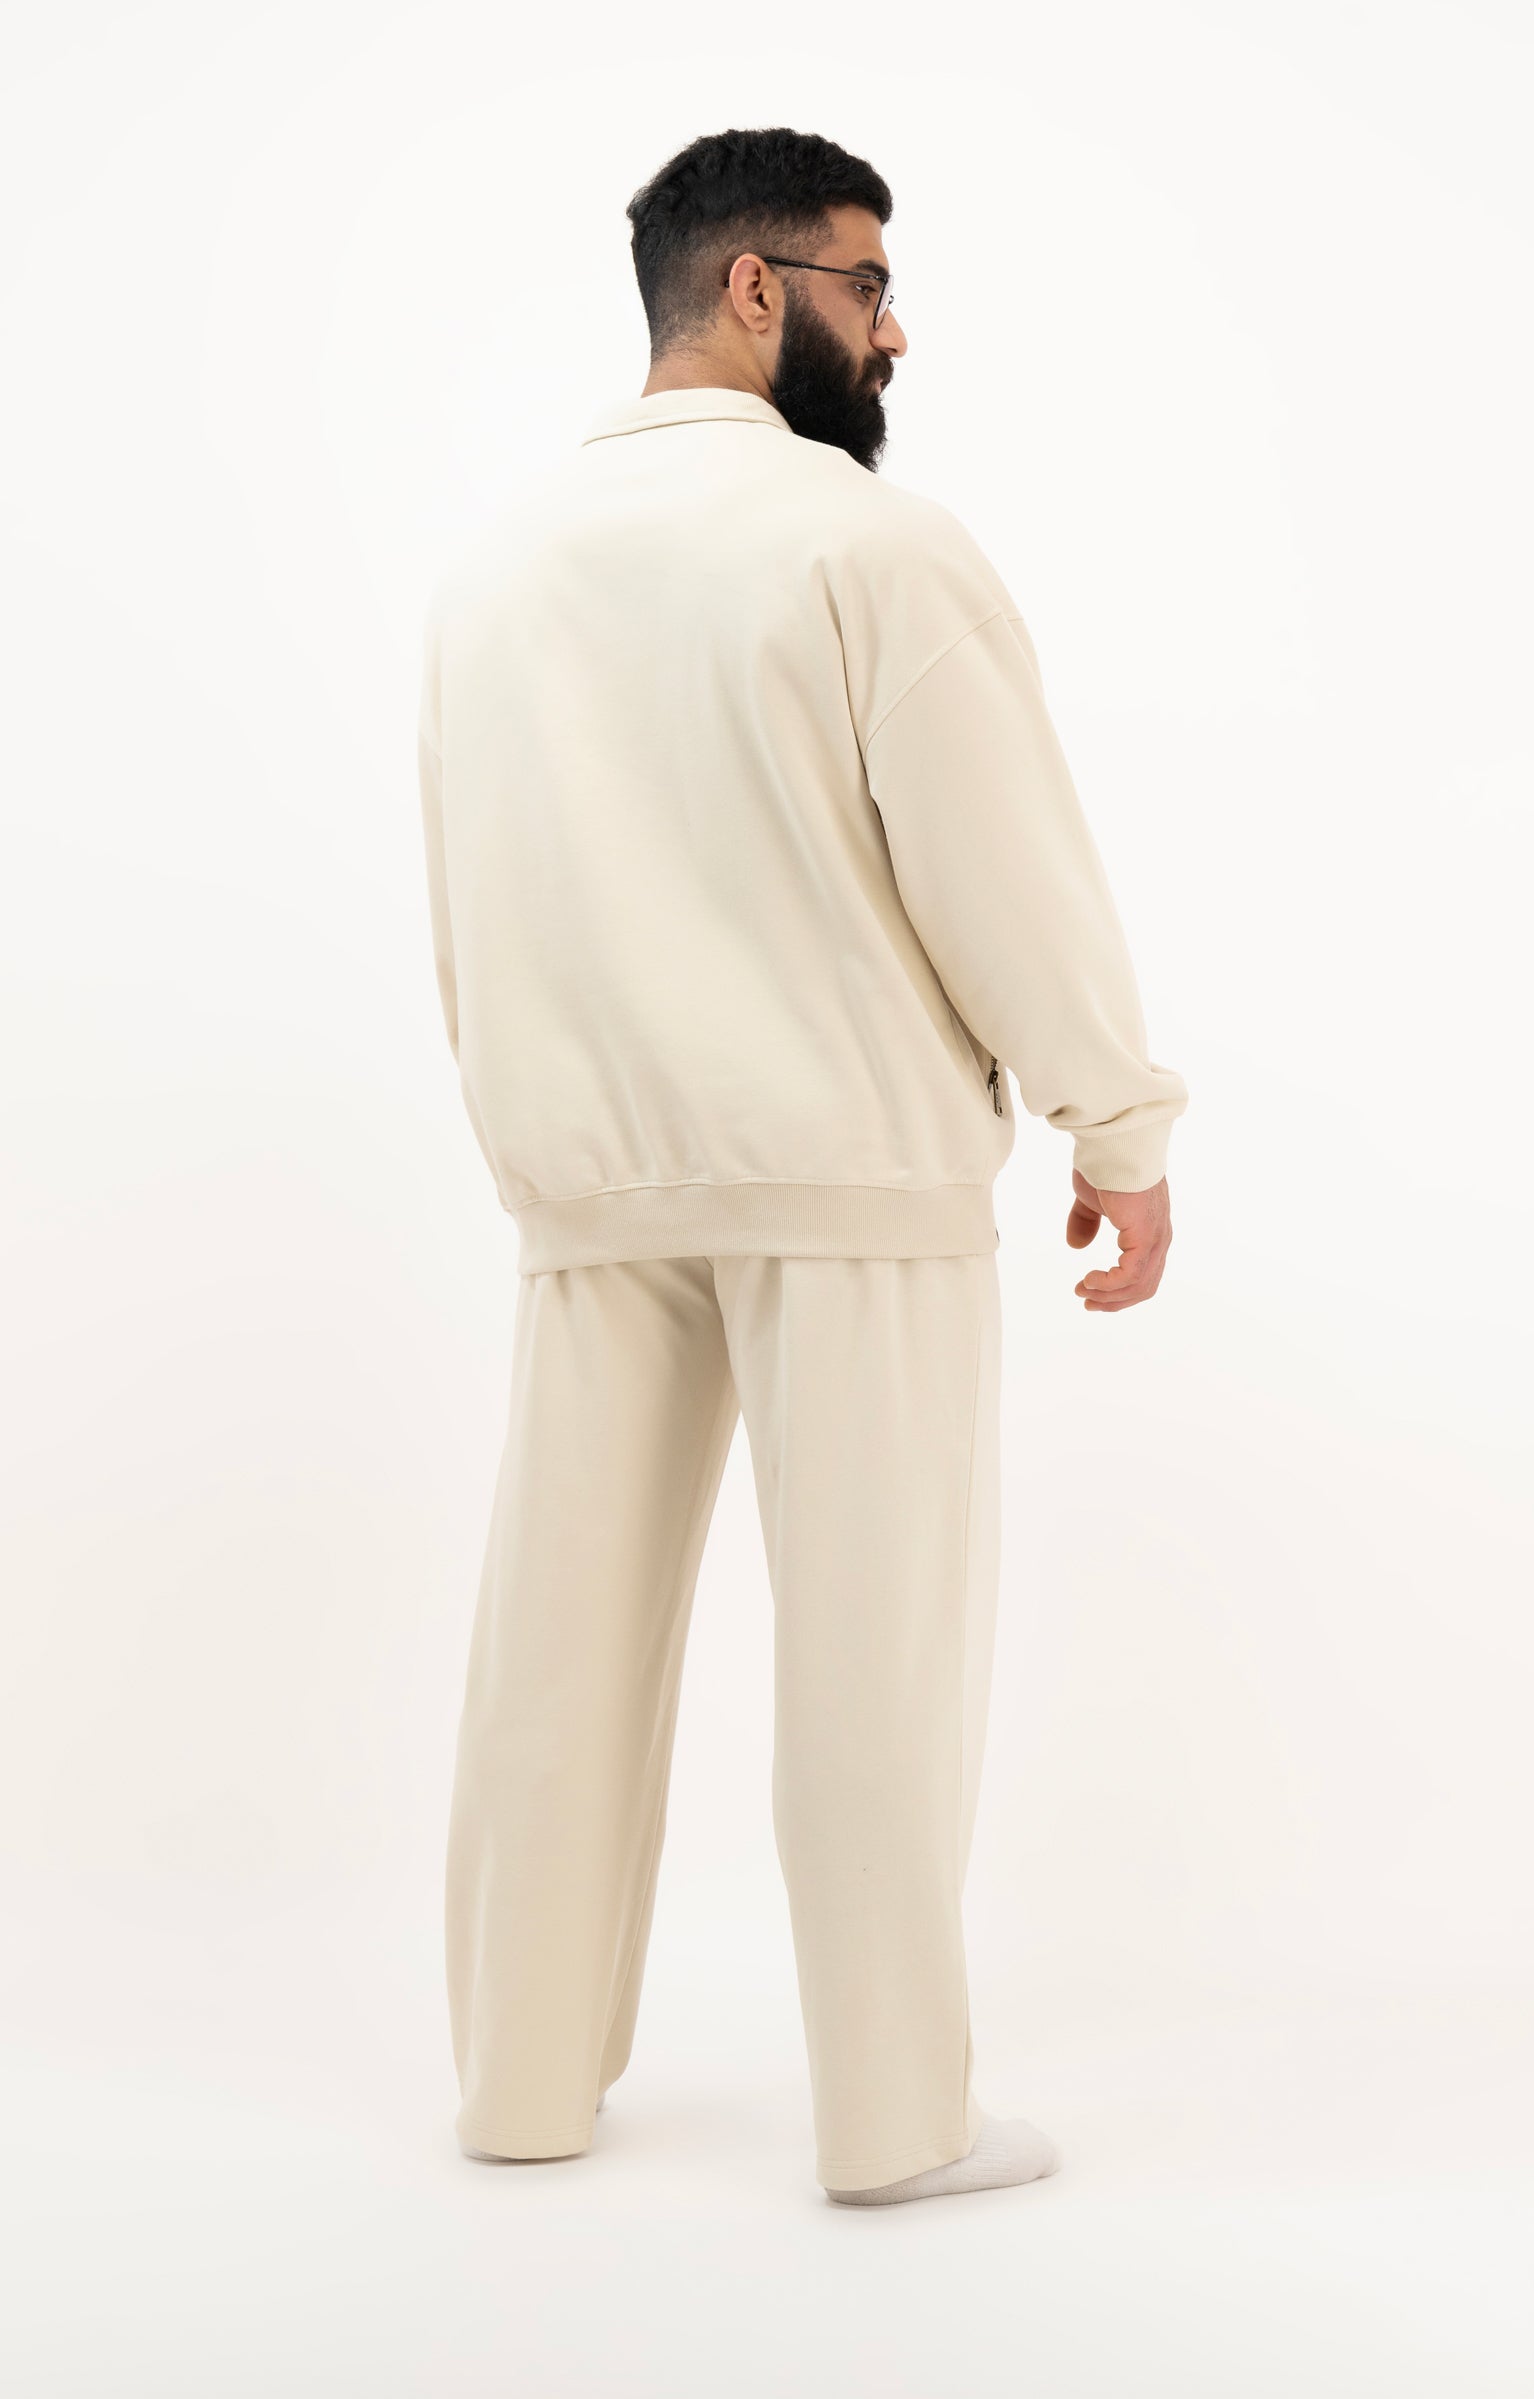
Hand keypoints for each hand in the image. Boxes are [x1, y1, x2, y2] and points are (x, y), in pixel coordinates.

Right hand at [1066, 1168, 1172, 1309]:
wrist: (1113, 1147)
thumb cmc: (1105, 1166)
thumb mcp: (1090, 1200)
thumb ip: (1085, 1222)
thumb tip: (1076, 1245)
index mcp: (1150, 1230)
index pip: (1143, 1272)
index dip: (1118, 1289)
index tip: (1090, 1292)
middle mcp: (1158, 1237)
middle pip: (1144, 1286)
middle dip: (1114, 1300)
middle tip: (1088, 1303)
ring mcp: (1154, 1238)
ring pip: (1138, 1285)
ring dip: (1108, 1295)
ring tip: (1084, 1292)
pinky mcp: (1145, 1237)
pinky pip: (1130, 1275)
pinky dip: (1109, 1284)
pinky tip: (1089, 1280)